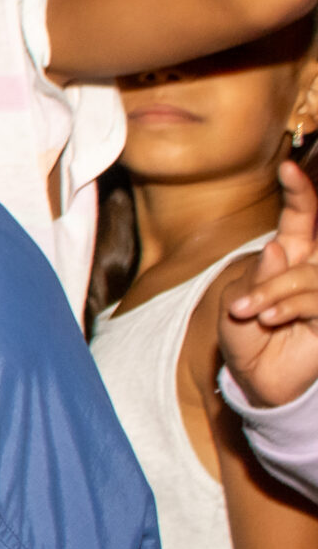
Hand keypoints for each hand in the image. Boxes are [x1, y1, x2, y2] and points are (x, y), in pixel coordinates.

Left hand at [222, 160, 317, 409]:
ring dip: (275, 294)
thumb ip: (256, 278)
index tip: (288, 168)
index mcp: (289, 255)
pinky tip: (270, 319)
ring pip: (307, 277)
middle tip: (243, 305)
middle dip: (275, 273)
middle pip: (307, 242)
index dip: (299, 192)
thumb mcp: (238, 305)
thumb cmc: (246, 337)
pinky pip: (314, 300)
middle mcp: (312, 267)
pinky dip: (289, 307)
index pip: (300, 217)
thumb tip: (277, 246)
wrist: (257, 380)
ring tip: (252, 315)